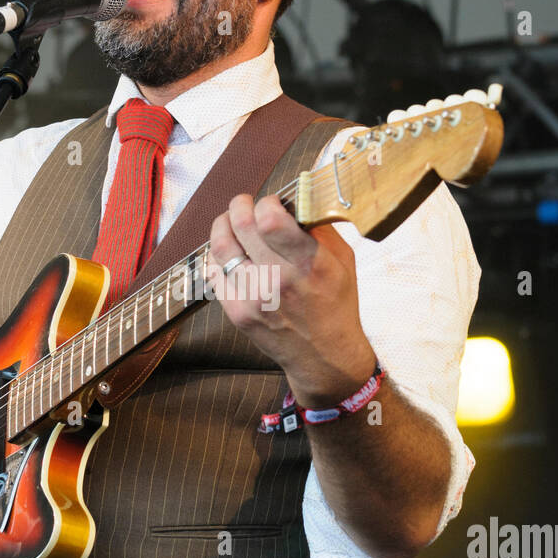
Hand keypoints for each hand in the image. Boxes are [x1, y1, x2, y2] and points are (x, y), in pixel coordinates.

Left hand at [208, 194, 377, 407]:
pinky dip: (219, 257)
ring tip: (229, 221)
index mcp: (309, 263)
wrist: (324, 357)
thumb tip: (293, 201)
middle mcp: (278, 280)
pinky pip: (214, 273)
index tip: (271, 204)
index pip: (269, 218)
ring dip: (222, 225)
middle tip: (244, 204)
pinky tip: (229, 253)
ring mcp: (254, 299)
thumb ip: (318, 229)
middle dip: (239, 205)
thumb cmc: (336, 304)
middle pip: (240, 226)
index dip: (266, 202)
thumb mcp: (343, 261)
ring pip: (220, 247)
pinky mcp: (237, 313)